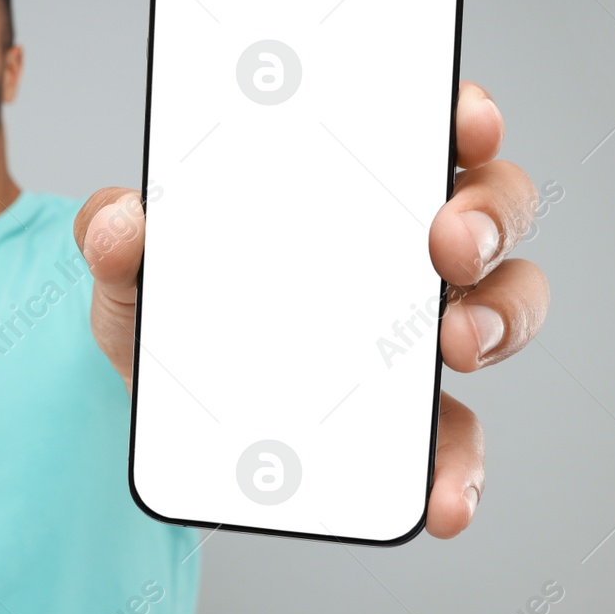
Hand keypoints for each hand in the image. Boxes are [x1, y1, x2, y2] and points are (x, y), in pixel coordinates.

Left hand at [73, 80, 548, 538]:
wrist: (159, 420)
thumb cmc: (168, 315)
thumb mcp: (129, 269)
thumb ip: (111, 236)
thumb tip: (119, 221)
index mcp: (349, 188)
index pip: (425, 129)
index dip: (464, 114)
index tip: (464, 120)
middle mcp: (402, 251)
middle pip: (491, 208)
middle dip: (489, 216)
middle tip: (446, 241)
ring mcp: (416, 335)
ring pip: (504, 307)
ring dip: (500, 320)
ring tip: (453, 345)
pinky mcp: (411, 425)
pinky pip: (458, 440)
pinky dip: (461, 470)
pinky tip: (442, 498)